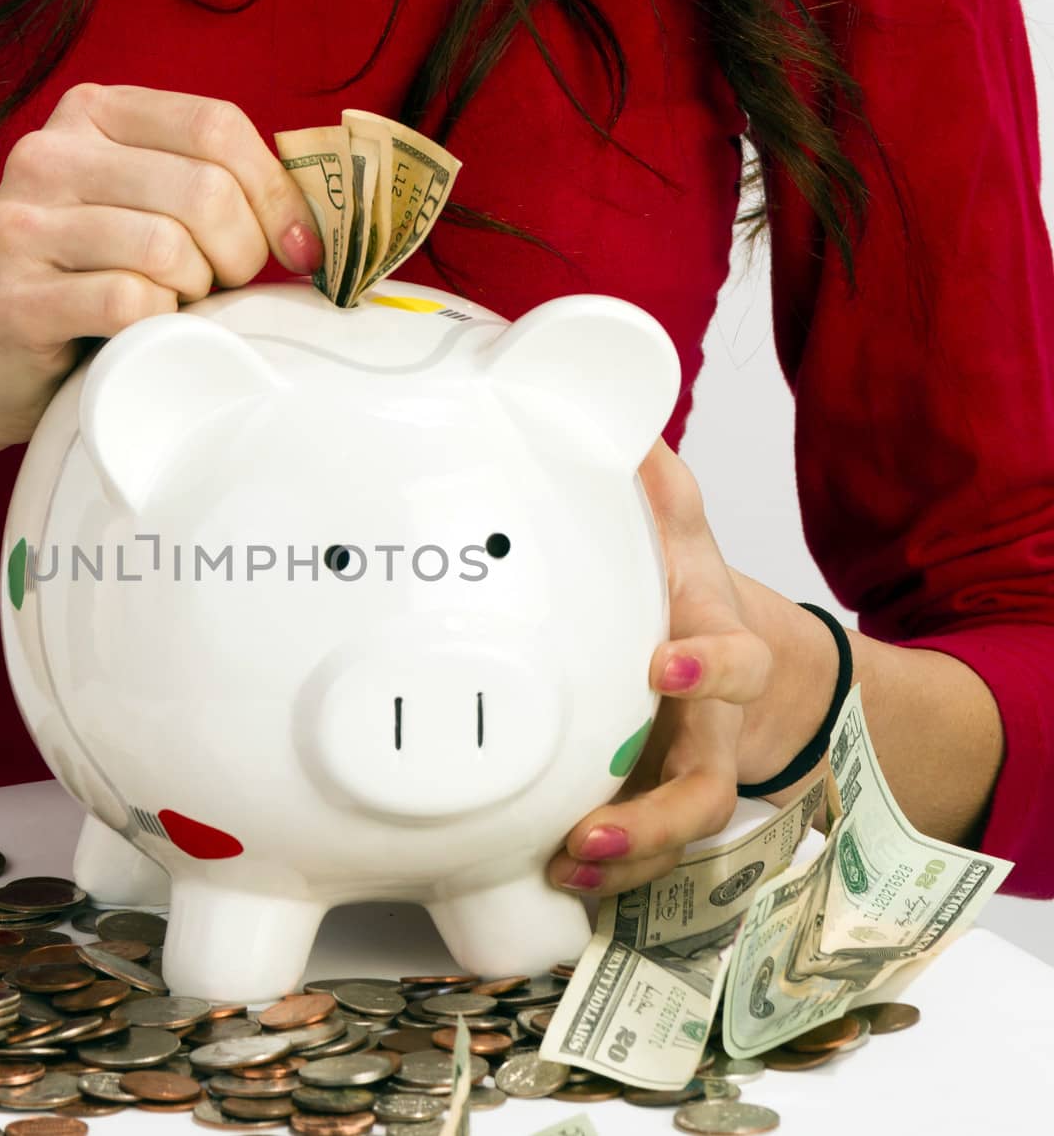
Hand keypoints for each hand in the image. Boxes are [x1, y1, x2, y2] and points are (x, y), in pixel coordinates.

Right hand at [0, 83, 321, 447]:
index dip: (275, 192)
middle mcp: (48, 155)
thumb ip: (212, 190)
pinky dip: (156, 326)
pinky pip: (128, 303)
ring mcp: (22, 225)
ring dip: (193, 292)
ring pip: (168, 247)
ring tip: (173, 307)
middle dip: (240, 253)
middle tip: (222, 289)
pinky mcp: (15, 300)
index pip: (215, 126)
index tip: (297, 248)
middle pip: (202, 188)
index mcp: (92, 114)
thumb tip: (314, 223)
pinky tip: (141, 333)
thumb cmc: (88, 284)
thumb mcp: (144, 211)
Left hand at [546, 436, 773, 895]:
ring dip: (625, 863)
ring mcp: (686, 778)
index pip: (734, 663)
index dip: (709, 668)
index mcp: (718, 654)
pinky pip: (646, 858)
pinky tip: (552, 881)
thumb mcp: (684, 537)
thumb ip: (656, 487)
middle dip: (657, 818)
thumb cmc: (697, 600)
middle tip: (594, 832)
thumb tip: (622, 420)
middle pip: (707, 788)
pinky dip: (607, 878)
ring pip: (675, 840)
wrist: (748, 667)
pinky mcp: (659, 811)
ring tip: (566, 871)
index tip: (665, 664)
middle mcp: (710, 730)